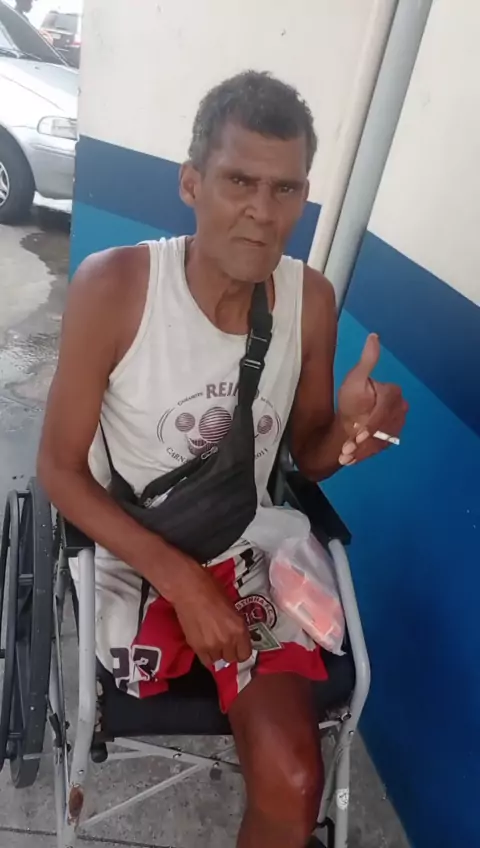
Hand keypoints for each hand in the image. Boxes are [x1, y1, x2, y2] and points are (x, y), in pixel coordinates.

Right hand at [169, 559, 251, 666]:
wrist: (189, 589)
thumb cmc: (211, 590)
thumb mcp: (232, 607)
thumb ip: (235, 625)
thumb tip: (236, 636)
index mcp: (239, 628)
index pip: (245, 654)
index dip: (241, 650)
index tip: (237, 646)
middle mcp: (228, 640)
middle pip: (231, 658)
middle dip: (228, 651)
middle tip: (223, 641)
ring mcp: (212, 645)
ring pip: (218, 660)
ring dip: (216, 652)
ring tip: (211, 640)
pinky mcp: (197, 647)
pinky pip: (205, 660)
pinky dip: (206, 655)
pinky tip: (204, 645)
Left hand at [337, 334, 407, 466]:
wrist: (347, 418)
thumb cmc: (351, 398)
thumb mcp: (355, 378)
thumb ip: (367, 361)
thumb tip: (373, 336)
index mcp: (393, 394)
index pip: (385, 411)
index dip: (371, 425)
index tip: (356, 436)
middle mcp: (400, 410)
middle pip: (383, 429)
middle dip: (363, 442)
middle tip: (344, 452)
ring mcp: (397, 426)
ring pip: (381, 442)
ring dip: (363, 452)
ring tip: (344, 458)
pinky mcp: (391, 439)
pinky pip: (380, 449)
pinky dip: (365, 456)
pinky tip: (351, 460)